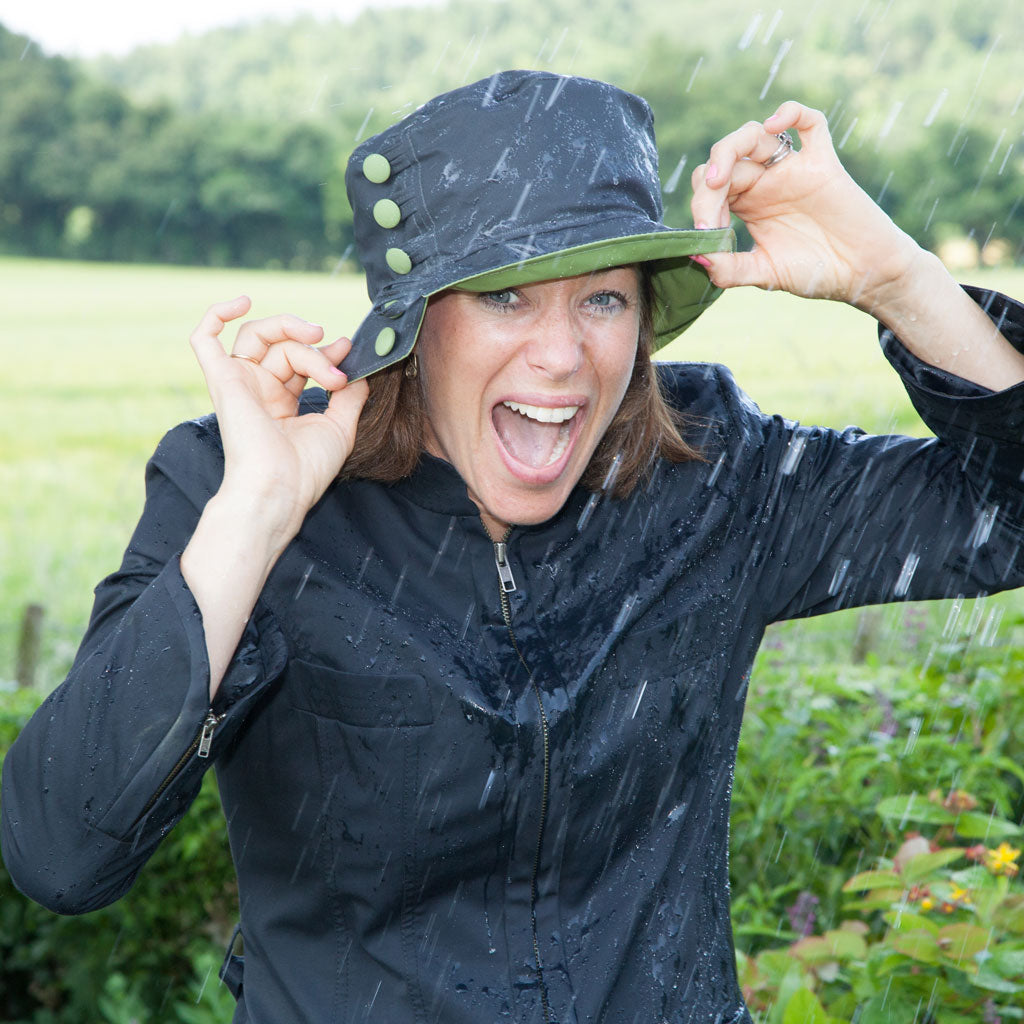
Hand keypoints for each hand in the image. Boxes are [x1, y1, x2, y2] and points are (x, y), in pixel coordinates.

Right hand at [189, 296, 368, 537]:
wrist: (280, 488)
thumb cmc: (307, 468)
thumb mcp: (340, 426)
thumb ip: (350, 395)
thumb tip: (359, 368)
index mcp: (280, 403)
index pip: (300, 360)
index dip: (325, 351)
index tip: (348, 350)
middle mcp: (257, 391)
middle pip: (284, 347)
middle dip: (314, 347)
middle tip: (338, 354)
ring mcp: (238, 384)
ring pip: (259, 336)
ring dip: (290, 330)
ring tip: (316, 337)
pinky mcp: (221, 380)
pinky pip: (204, 339)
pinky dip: (217, 314)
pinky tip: (241, 301)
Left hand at [690, 101, 925, 313]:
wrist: (862, 275)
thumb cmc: (814, 273)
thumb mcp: (764, 274)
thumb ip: (730, 269)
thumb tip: (694, 256)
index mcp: (746, 203)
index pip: (710, 188)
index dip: (700, 206)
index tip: (705, 237)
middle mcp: (765, 181)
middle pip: (724, 159)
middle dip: (708, 187)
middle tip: (709, 219)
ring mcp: (793, 168)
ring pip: (754, 135)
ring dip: (728, 150)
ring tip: (718, 179)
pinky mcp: (823, 164)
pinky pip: (811, 122)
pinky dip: (792, 112)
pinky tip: (773, 124)